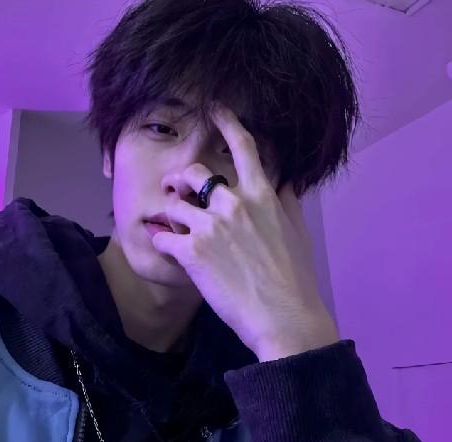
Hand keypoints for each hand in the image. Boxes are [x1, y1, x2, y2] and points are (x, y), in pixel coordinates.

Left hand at [151, 102, 337, 360]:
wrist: (284, 317)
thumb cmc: (295, 278)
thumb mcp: (297, 233)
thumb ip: (287, 202)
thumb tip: (286, 181)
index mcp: (262, 195)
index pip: (243, 147)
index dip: (227, 122)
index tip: (215, 108)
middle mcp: (234, 202)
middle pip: (195, 173)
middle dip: (182, 180)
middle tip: (177, 190)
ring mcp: (210, 226)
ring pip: (173, 202)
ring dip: (169, 211)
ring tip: (170, 224)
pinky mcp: (191, 252)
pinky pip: (162, 236)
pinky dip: (160, 240)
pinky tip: (165, 247)